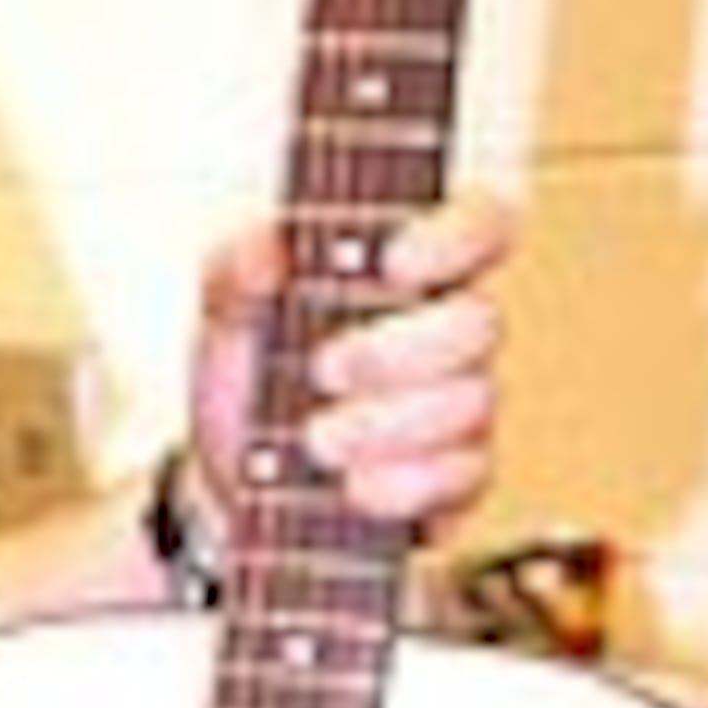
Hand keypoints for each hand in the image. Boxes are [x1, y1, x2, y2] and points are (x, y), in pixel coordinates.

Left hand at [190, 187, 510, 540]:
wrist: (232, 473)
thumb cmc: (250, 371)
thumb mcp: (227, 311)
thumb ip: (237, 266)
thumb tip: (266, 247)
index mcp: (413, 267)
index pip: (480, 222)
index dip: (457, 235)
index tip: (394, 261)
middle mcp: (451, 330)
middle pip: (478, 323)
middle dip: (397, 352)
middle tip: (323, 370)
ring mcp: (463, 403)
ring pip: (473, 402)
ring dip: (391, 424)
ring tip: (317, 440)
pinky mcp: (457, 476)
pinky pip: (465, 475)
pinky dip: (407, 483)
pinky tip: (356, 486)